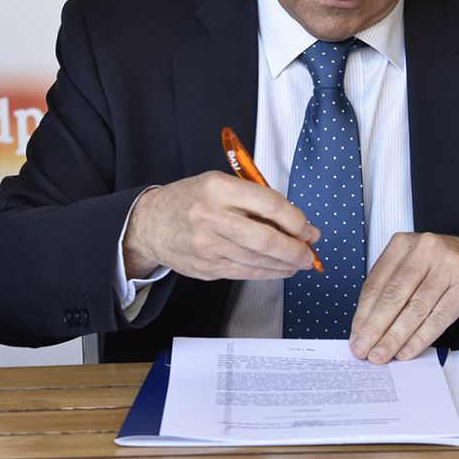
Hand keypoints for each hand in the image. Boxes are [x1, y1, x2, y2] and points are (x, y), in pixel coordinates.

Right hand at [122, 172, 320, 281]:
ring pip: (259, 260)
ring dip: (286, 264)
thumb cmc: (189, 200)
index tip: (306, 227)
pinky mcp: (207, 267)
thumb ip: (255, 200)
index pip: (269, 204)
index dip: (295, 219)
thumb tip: (296, 223)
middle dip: (295, 249)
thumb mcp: (219, 185)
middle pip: (266, 239)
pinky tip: (279, 269)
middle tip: (308, 252)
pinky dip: (268, 272)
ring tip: (299, 261)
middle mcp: (211, 217)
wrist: (150, 224)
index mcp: (217, 188)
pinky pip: (246, 273)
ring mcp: (208, 245)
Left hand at [350, 233, 458, 363]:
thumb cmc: (443, 266)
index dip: (362, 314)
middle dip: (375, 328)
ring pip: (415, 309)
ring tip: (382, 354)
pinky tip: (408, 350)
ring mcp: (448, 266)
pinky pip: (439, 317)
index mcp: (402, 244)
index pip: (375, 283)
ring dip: (395, 337)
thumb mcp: (413, 266)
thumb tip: (366, 325)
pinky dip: (420, 337)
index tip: (355, 335)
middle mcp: (424, 250)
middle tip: (363, 349)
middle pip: (393, 296)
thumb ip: (390, 289)